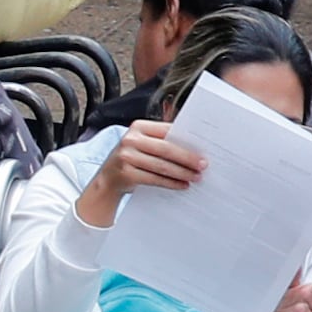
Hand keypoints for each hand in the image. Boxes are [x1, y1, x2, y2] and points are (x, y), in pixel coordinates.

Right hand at [77, 117, 206, 227]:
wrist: (108, 179)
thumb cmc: (133, 158)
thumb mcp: (143, 143)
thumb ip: (162, 139)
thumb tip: (194, 145)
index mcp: (138, 126)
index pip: (167, 131)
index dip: (186, 140)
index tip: (204, 148)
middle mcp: (130, 139)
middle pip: (166, 149)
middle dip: (187, 158)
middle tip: (203, 165)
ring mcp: (126, 157)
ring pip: (161, 166)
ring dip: (182, 173)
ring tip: (196, 177)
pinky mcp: (126, 174)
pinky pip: (154, 179)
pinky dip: (171, 183)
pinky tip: (183, 185)